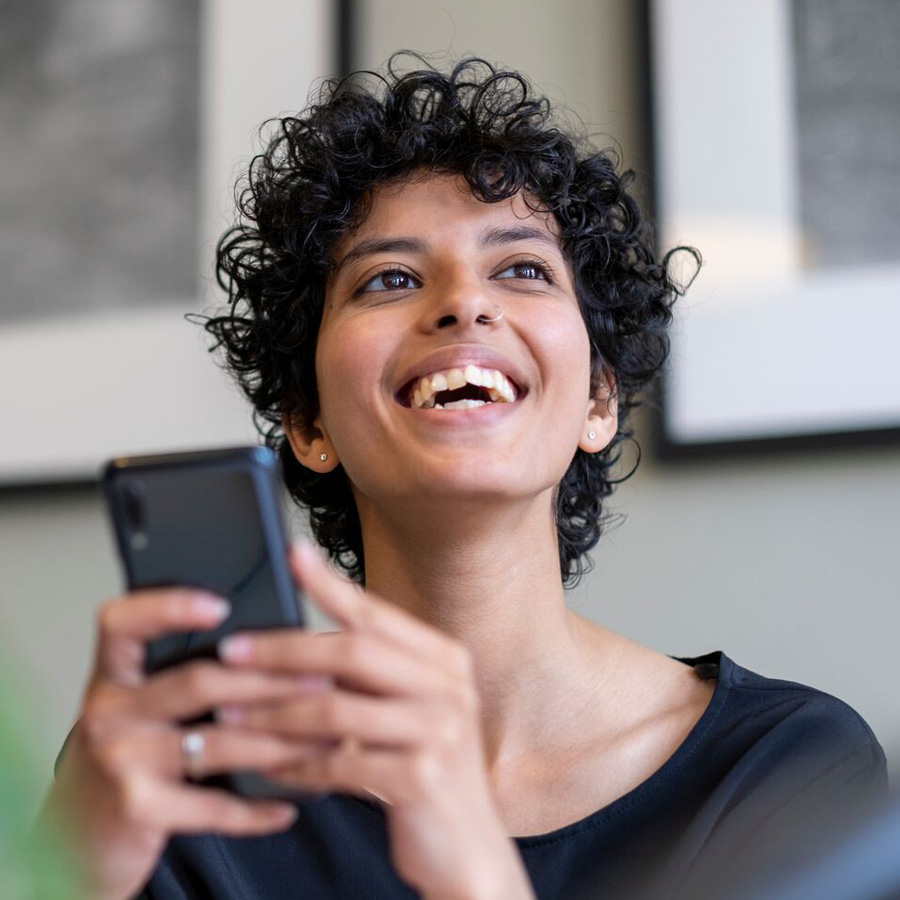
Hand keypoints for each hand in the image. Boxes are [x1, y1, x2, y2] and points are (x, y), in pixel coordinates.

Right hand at [37, 588, 328, 899]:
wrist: (75, 837)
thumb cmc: (126, 756)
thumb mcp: (138, 707)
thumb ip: (180, 674)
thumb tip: (273, 644)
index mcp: (114, 675)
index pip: (123, 622)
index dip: (169, 607)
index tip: (221, 603)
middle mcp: (109, 711)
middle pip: (199, 680)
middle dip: (272, 680)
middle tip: (325, 679)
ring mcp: (120, 760)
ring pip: (218, 741)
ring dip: (282, 742)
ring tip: (328, 739)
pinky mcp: (136, 809)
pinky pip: (213, 806)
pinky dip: (257, 806)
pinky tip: (290, 802)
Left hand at [216, 540, 536, 899]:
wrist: (468, 850)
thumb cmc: (426, 772)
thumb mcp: (409, 714)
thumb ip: (370, 679)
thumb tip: (296, 647)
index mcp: (445, 660)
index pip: (377, 614)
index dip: (332, 584)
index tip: (293, 554)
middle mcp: (449, 686)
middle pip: (352, 651)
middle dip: (283, 649)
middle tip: (231, 649)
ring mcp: (440, 731)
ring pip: (335, 708)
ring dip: (272, 712)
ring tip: (227, 713)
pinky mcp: (421, 777)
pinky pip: (338, 764)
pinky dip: (293, 764)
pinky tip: (264, 765)